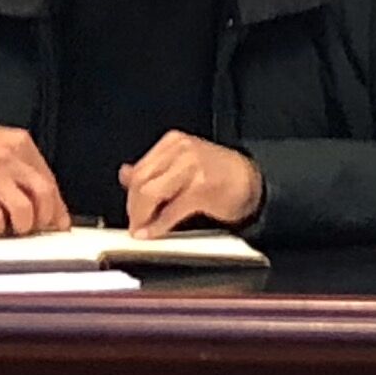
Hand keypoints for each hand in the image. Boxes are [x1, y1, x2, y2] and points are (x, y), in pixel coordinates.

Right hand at [0, 118, 67, 236]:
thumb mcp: (1, 146)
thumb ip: (21, 168)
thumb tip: (42, 199)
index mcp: (20, 144)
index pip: (49, 180)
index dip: (57, 207)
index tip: (58, 223)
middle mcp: (9, 156)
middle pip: (43, 194)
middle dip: (43, 218)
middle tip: (36, 228)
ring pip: (23, 209)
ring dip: (21, 226)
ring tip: (13, 229)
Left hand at [120, 131, 265, 237]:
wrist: (250, 181)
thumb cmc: (219, 173)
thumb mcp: (182, 164)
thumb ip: (154, 169)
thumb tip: (125, 174)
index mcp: (174, 142)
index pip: (139, 169)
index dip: (130, 195)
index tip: (131, 212)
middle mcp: (182, 150)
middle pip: (141, 181)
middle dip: (134, 207)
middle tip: (135, 224)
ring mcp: (192, 167)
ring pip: (150, 193)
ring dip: (142, 216)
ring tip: (143, 228)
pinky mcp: (201, 188)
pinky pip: (170, 211)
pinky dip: (158, 226)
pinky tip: (154, 232)